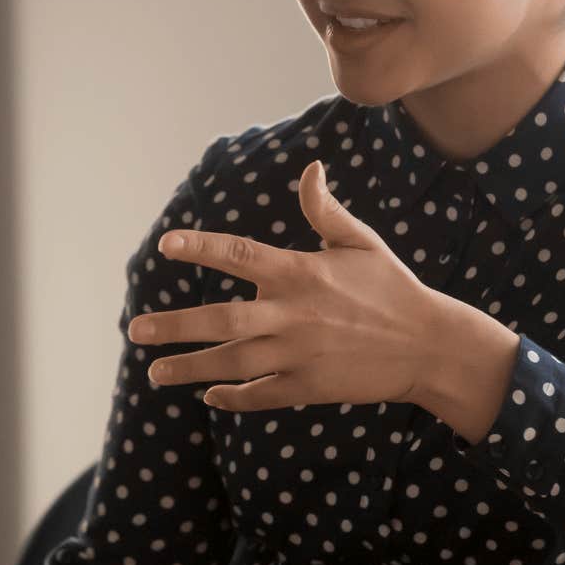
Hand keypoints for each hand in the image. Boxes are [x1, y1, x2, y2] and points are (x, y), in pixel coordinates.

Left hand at [128, 160, 519, 434]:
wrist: (428, 346)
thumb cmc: (392, 287)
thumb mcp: (360, 242)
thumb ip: (325, 209)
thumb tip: (311, 168)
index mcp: (300, 272)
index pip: (238, 255)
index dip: (199, 248)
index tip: (165, 245)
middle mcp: (293, 315)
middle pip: (222, 320)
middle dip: (175, 326)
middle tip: (135, 329)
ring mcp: (298, 355)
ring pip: (233, 363)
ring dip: (190, 368)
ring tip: (156, 371)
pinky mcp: (308, 388)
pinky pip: (259, 395)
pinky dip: (232, 396)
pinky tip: (209, 394)